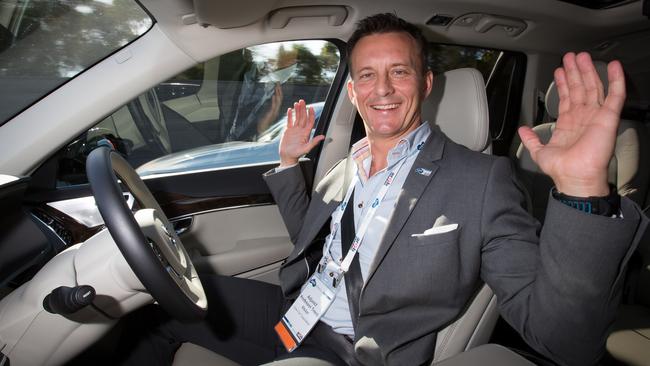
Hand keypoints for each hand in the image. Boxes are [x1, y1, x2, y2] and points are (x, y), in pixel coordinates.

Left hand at [257, 83, 282, 133]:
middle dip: (279, 90)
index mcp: (275, 110)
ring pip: (278, 102)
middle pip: (279, 98)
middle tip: (278, 82)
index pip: (279, 99)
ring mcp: (274, 113)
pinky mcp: (270, 115)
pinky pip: (273, 107)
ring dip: (277, 94)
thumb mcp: (265, 114)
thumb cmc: (262, 124)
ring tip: (276, 87)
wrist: (261, 132)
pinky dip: (273, 101)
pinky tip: (273, 96)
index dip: (279, 92)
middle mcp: (276, 111)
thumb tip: (269, 101)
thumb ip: (268, 108)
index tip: (278, 85)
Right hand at [278, 99, 324, 166]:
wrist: (287, 157)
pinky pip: (289, 121)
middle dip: (303, 109)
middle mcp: (301, 130)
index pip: (309, 121)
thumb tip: (323, 136)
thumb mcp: (306, 148)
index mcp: (306, 133)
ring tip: (296, 103)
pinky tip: (289, 110)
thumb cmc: (297, 154)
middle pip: (303, 117)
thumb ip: (314, 142)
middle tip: (302, 101)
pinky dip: (289, 115)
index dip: (311, 114)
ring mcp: (294, 130)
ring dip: (297, 110)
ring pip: (296, 118)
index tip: (310, 107)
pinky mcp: (288, 131)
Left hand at [518, 52, 624, 196]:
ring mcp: (596, 116)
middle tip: (571, 56)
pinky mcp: (609, 117)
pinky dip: (616, 80)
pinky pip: (615, 95)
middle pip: (579, 88)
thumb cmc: (561, 169)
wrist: (575, 177)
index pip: (566, 97)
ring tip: (583, 56)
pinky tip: (613, 66)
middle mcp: (583, 118)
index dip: (562, 83)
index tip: (559, 70)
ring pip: (593, 87)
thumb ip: (531, 139)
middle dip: (575, 71)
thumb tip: (522, 130)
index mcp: (568, 124)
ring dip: (588, 71)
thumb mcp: (539, 152)